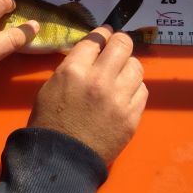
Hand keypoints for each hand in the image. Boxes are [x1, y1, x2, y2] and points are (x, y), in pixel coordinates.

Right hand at [28, 28, 147, 163]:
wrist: (63, 160)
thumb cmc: (51, 122)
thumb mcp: (51, 86)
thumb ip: (73, 66)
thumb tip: (92, 52)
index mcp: (74, 70)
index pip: (96, 39)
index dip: (103, 33)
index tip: (107, 33)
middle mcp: (99, 79)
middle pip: (122, 45)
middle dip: (120, 42)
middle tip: (117, 47)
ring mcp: (119, 98)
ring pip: (137, 66)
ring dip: (128, 66)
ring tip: (121, 74)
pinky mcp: (132, 116)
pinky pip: (142, 90)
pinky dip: (134, 88)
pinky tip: (124, 94)